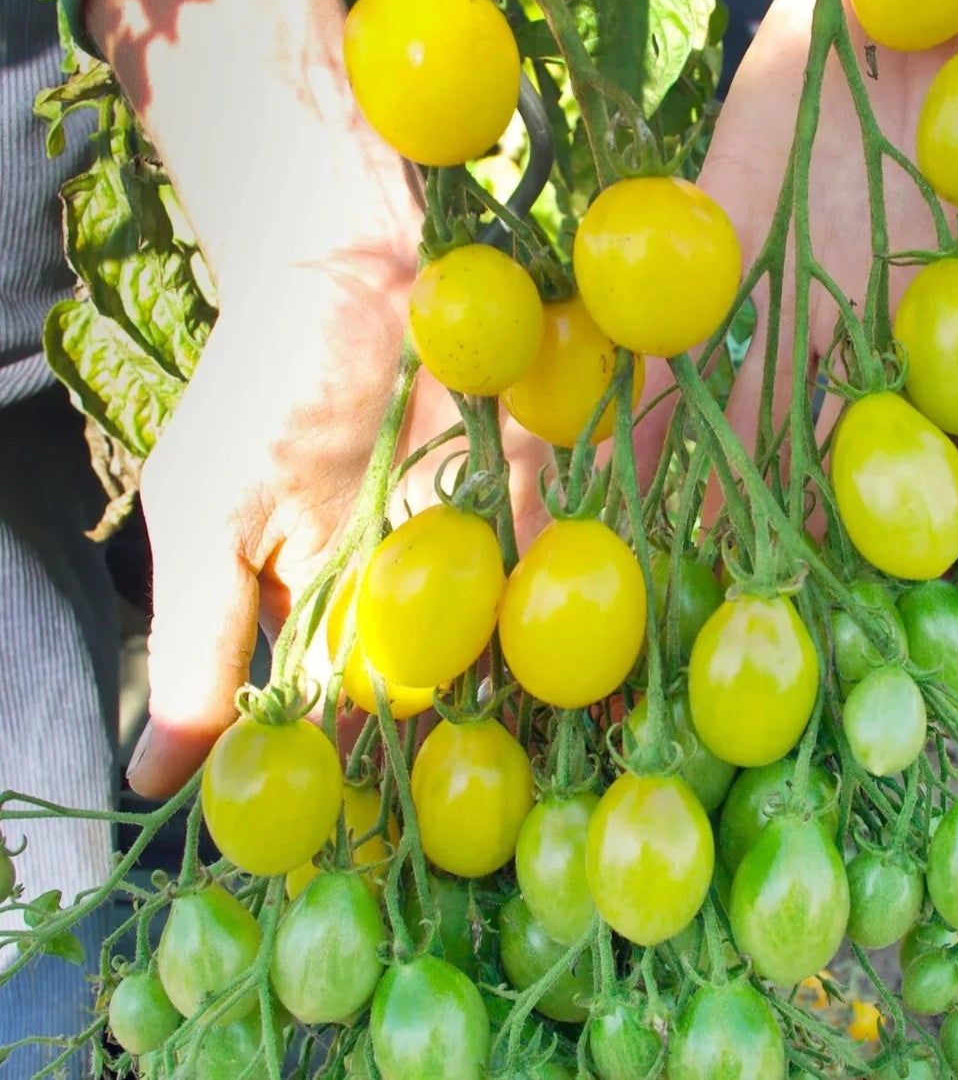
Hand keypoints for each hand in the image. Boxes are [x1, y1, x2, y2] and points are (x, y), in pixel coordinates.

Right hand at [84, 0, 544, 796]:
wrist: (362, 252)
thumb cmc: (271, 383)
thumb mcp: (212, 518)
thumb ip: (200, 647)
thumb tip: (151, 784)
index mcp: (325, 616)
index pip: (344, 734)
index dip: (370, 799)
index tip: (407, 869)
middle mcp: (410, 598)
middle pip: (449, 707)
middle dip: (488, 772)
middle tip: (536, 851)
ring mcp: (482, 549)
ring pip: (520, 650)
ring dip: (559, 713)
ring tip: (611, 788)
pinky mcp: (544, 490)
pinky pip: (577, 564)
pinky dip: (606, 614)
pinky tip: (642, 674)